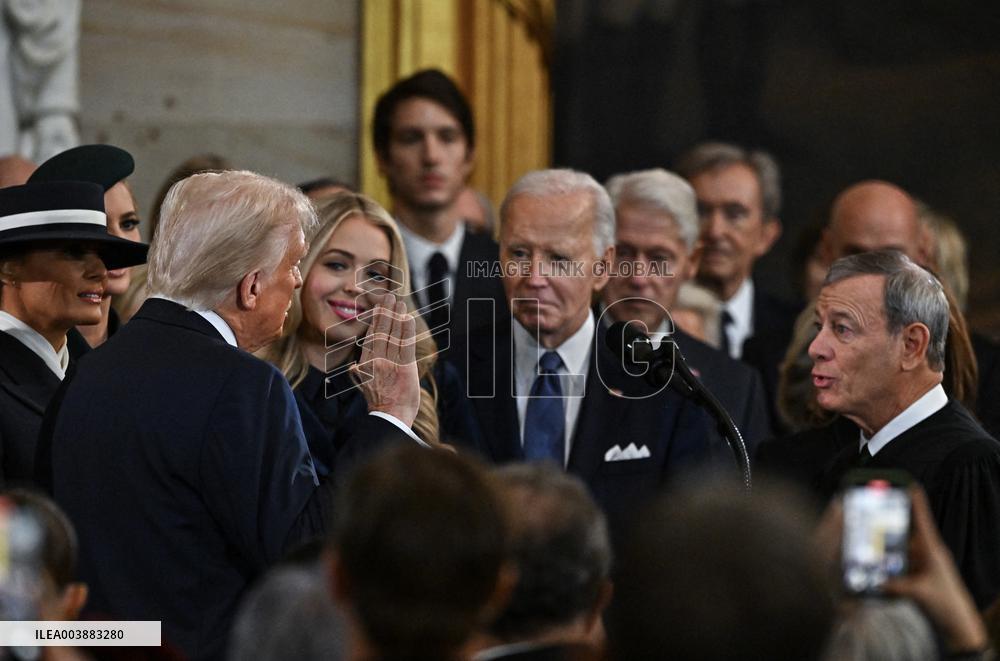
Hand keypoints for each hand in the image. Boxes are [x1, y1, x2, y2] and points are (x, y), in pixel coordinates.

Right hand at [352, 293, 419, 427]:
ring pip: (393, 335)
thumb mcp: (364, 387)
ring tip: (399, 302)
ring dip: (396, 316)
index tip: (380, 306)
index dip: (376, 319)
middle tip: (389, 296)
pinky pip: (406, 346)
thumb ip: (359, 374)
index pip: (371, 336)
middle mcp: (376, 361)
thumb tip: (354, 367)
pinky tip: (408, 318)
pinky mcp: (404, 369)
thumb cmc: (380, 403)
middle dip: (385, 311)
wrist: (390, 417)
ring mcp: (390, 364)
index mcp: (365, 363)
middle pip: (381, 331)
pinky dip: (406, 331)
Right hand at [882, 486, 987, 653]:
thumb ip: (895, 585)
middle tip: (869, 506)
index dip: (914, 498)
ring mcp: (919, 564)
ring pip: (897, 545)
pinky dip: (883, 559)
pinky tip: (869, 560)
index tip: (904, 481)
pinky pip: (895, 562)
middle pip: (904, 528)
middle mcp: (925, 552)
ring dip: (882, 541)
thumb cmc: (947, 604)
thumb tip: (873, 579)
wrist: (957, 626)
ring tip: (863, 533)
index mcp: (931, 548)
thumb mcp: (919, 592)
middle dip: (888, 517)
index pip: (922, 517)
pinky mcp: (913, 576)